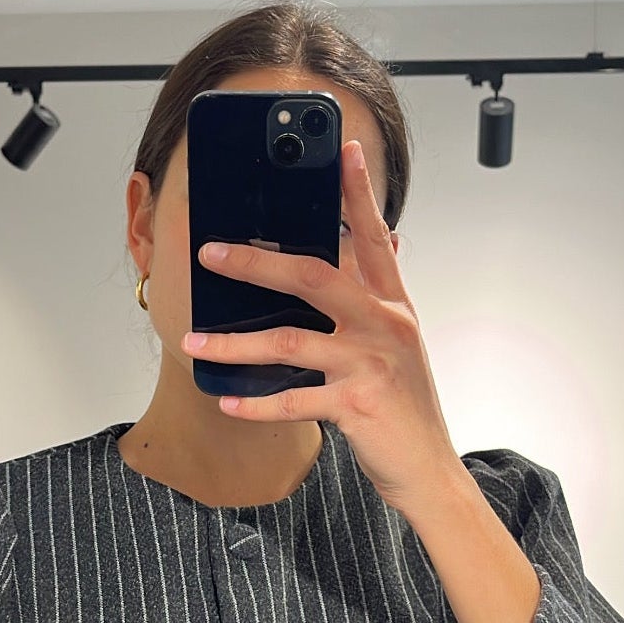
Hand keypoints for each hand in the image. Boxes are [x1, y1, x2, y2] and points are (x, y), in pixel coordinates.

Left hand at [183, 138, 462, 513]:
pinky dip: (256, 402)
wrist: (429, 469)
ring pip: (289, 340)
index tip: (345, 152)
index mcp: (392, 304)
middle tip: (212, 253)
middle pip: (312, 275)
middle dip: (256, 261)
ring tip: (194, 341)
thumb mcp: (395, 346)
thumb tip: (355, 257)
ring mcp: (370, 363)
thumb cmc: (403, 409)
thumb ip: (372, 303)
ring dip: (233, 343)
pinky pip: (294, 399)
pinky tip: (227, 402)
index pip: (372, 236)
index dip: (359, 193)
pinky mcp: (357, 404)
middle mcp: (383, 325)